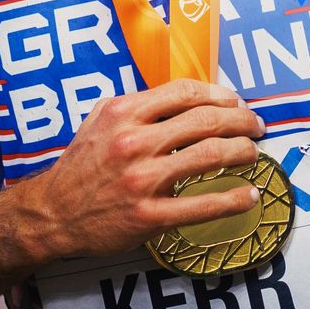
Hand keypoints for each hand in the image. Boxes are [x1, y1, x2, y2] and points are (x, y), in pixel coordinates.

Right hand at [22, 80, 265, 260]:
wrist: (54, 213)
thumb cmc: (81, 165)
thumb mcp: (100, 120)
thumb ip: (137, 105)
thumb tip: (182, 97)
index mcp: (124, 113)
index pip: (185, 92)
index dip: (220, 94)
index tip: (235, 102)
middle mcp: (134, 142)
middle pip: (205, 121)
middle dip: (240, 121)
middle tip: (255, 127)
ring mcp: (143, 180)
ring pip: (209, 156)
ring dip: (242, 152)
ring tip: (254, 154)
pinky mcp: (149, 216)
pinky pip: (202, 205)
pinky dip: (233, 200)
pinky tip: (249, 195)